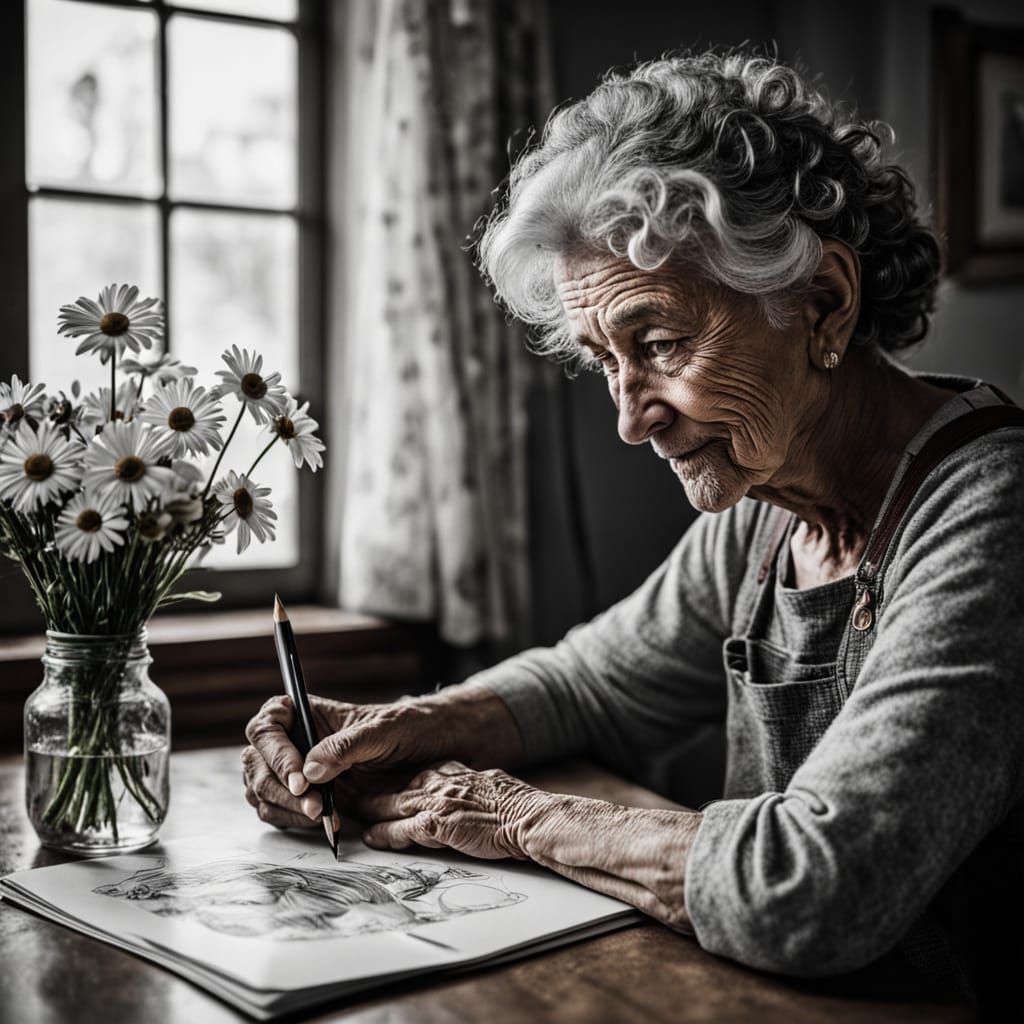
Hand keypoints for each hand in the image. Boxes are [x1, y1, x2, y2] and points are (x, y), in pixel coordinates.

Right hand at [241, 684, 521, 830]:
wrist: (437, 750)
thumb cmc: (412, 728)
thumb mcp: (385, 731)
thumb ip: (347, 746)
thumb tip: (310, 769)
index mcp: (308, 712)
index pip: (267, 727)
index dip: (275, 753)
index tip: (300, 778)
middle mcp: (296, 739)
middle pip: (256, 762)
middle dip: (280, 788)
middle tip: (314, 807)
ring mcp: (296, 770)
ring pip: (261, 790)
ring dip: (285, 809)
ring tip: (322, 817)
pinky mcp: (305, 796)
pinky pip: (278, 811)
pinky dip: (293, 821)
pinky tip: (323, 823)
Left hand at [357, 761, 540, 859]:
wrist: (528, 817)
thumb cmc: (516, 806)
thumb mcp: (490, 786)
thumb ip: (471, 787)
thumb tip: (469, 792)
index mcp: (455, 773)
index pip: (418, 773)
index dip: (397, 779)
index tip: (381, 780)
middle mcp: (442, 783)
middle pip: (399, 785)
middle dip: (375, 790)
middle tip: (353, 792)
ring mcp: (438, 802)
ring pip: (394, 804)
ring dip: (372, 809)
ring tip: (354, 812)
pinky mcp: (438, 823)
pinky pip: (402, 830)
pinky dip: (385, 834)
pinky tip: (372, 837)